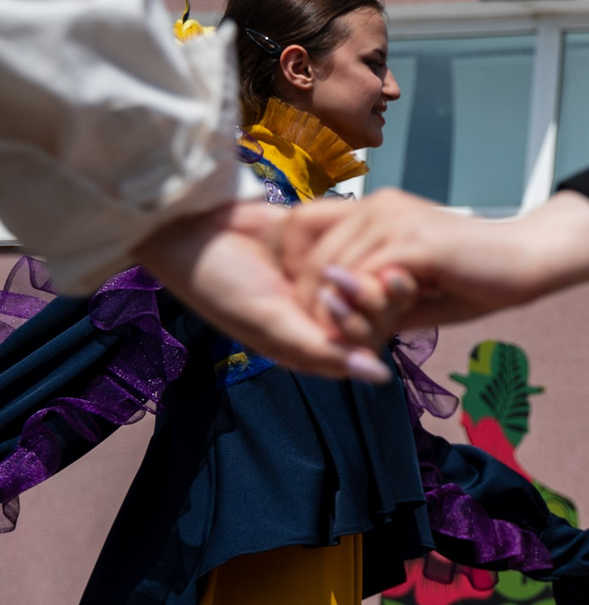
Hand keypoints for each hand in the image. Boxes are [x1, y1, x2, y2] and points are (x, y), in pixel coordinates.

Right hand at [134, 201, 395, 380]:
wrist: (192, 228)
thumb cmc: (222, 284)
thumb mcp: (271, 323)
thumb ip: (323, 350)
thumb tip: (381, 375)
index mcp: (312, 344)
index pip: (369, 343)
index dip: (370, 322)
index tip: (347, 298)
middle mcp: (324, 315)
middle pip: (381, 311)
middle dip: (373, 294)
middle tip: (348, 274)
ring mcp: (327, 280)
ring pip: (376, 277)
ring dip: (366, 266)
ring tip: (338, 257)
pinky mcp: (326, 245)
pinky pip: (359, 244)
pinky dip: (352, 237)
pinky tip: (332, 231)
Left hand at [280, 190, 588, 334]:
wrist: (527, 263)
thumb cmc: (475, 279)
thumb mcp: (409, 290)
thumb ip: (367, 299)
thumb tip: (328, 327)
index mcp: (375, 208)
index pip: (300, 227)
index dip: (295, 269)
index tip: (315, 307)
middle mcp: (378, 205)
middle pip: (309, 252)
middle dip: (310, 302)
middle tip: (329, 337)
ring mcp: (394, 219)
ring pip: (330, 269)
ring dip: (334, 313)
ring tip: (351, 340)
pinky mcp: (414, 243)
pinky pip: (362, 280)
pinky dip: (360, 313)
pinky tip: (375, 333)